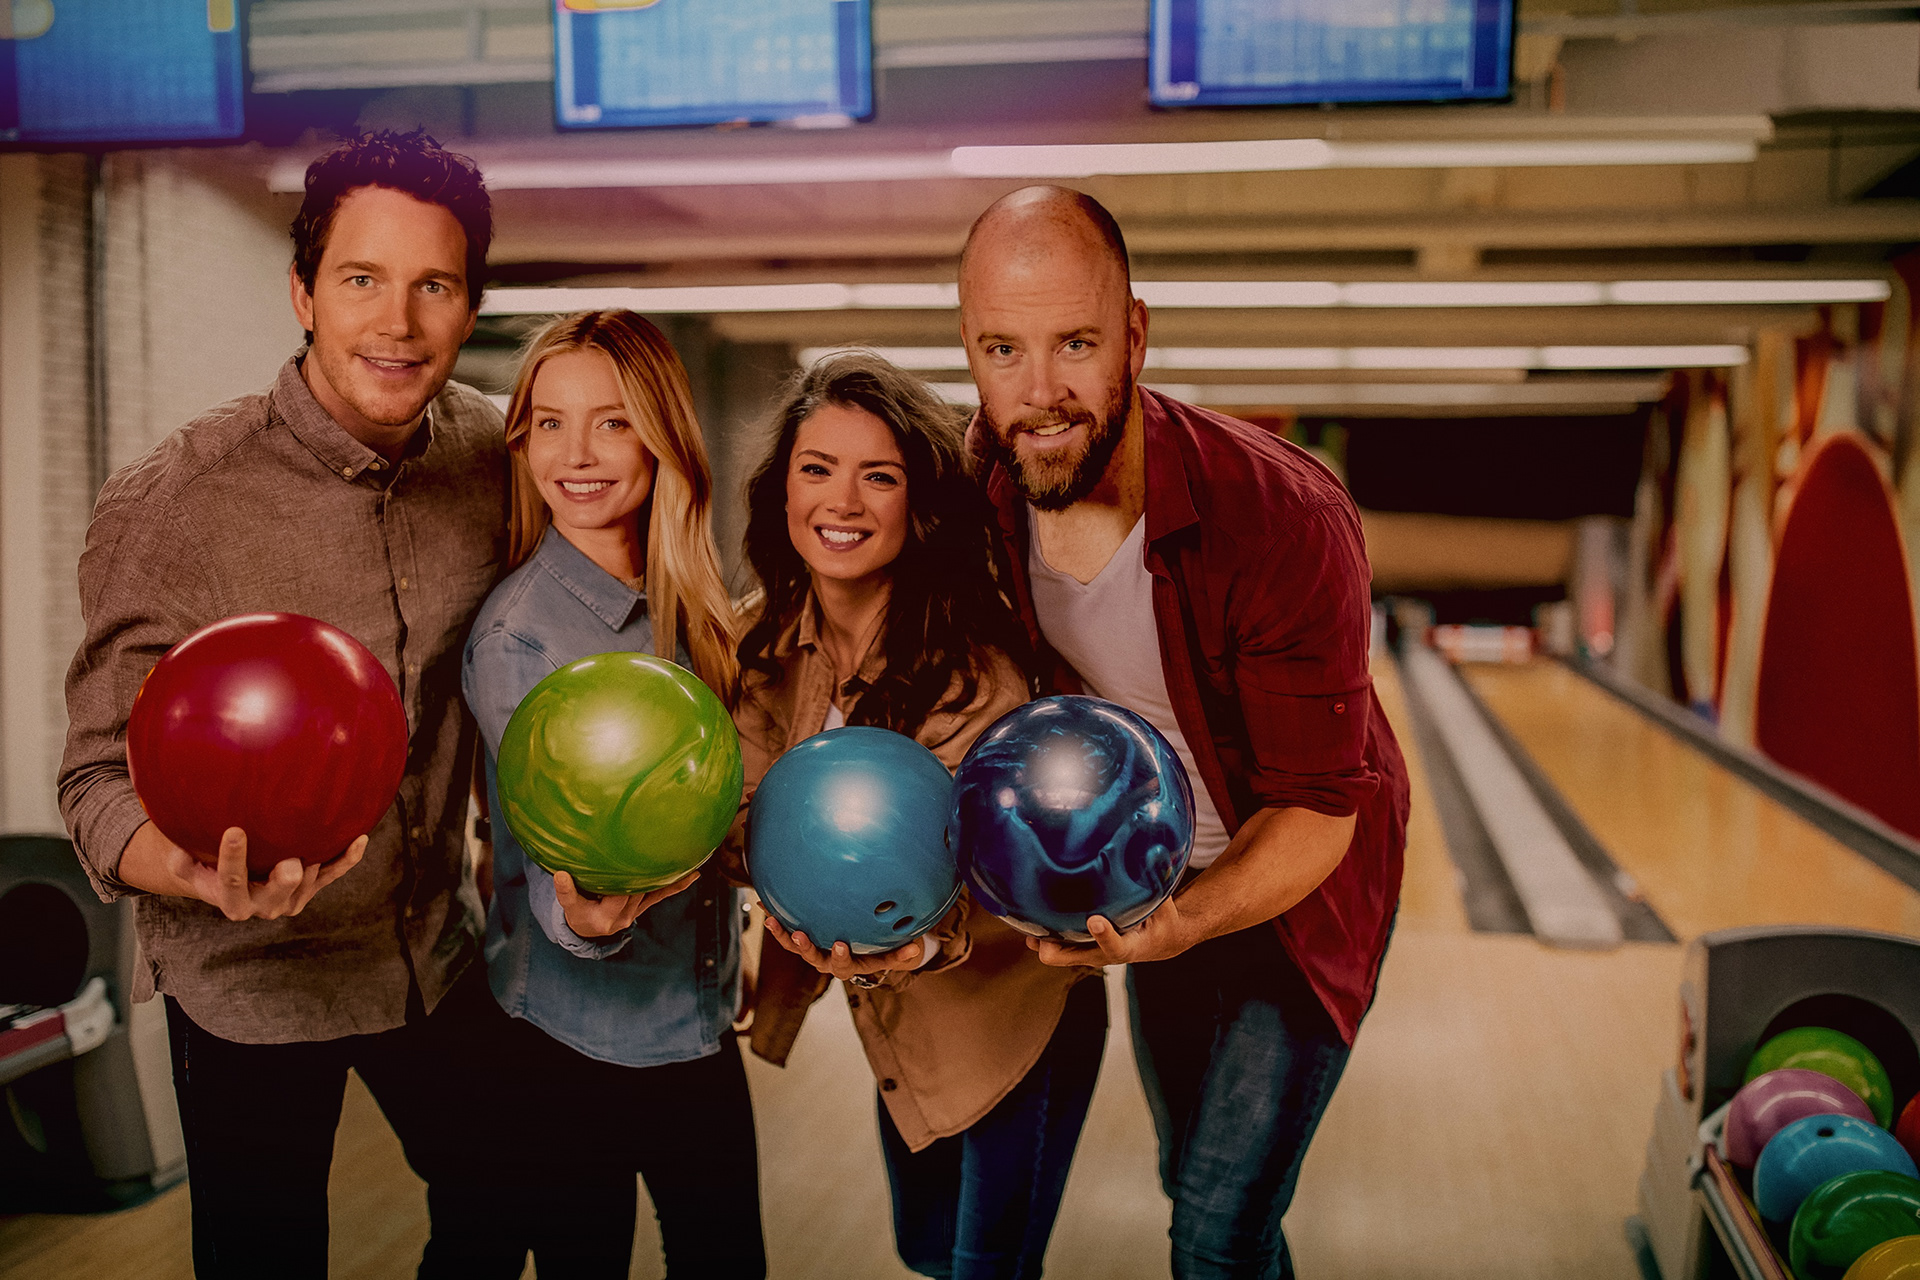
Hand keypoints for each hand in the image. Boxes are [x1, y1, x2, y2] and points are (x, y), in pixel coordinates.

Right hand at [119, 821, 365, 921]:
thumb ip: (178, 848)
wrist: (224, 878)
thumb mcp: (183, 855)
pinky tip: (359, 838)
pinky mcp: (308, 887)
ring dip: (319, 869)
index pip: (230, 880)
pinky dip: (345, 859)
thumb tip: (170, 826)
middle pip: (274, 896)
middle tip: (290, 863)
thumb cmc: (200, 857)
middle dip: (283, 881)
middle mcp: (259, 904)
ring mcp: (287, 898)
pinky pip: (330, 875)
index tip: (234, 830)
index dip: (232, 859)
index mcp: (227, 898)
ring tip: (335, 844)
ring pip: (306, 888)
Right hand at [553, 870, 697, 938]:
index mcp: (604, 916)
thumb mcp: (568, 906)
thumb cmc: (576, 913)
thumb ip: (566, 892)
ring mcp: (634, 912)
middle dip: (647, 873)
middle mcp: (622, 916)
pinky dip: (676, 886)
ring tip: (688, 860)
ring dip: (668, 878)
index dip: (622, 881)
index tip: (632, 865)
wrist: (587, 930)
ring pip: (651, 892)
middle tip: (663, 850)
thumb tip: (560, 875)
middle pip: (637, 891)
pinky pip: (659, 895)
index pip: (617, 895)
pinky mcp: (641, 907)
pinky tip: (694, 875)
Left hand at [763, 915, 926, 980]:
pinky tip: (765, 903)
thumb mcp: (894, 953)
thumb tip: (915, 948)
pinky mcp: (804, 938)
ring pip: (795, 946)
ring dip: (782, 934)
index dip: (840, 956)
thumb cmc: (882, 950)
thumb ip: (902, 952)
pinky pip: (788, 931)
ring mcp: (815, 950)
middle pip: (814, 958)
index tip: (840, 945)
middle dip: (806, 947)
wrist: (865, 951)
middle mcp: (828, 961)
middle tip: (798, 935)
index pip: (843, 964)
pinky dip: (777, 919)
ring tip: (771, 920)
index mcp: (849, 965)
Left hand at [1028, 895, 1193, 966]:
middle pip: (1079, 959)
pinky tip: (1028, 919)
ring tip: (1027, 928)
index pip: (1117, 948)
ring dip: (1046, 944)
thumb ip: (1158, 881)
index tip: (1095, 920)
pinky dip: (1046, 936)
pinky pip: (1061, 945)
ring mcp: (1094, 953)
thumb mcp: (1166, 906)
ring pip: (1064, 955)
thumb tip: (1155, 850)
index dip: (1105, 936)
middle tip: (1040, 943)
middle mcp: (1109, 954)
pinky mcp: (1084, 947)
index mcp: (1133, 946)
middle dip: (1059, 952)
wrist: (1160, 942)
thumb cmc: (1162, 922)